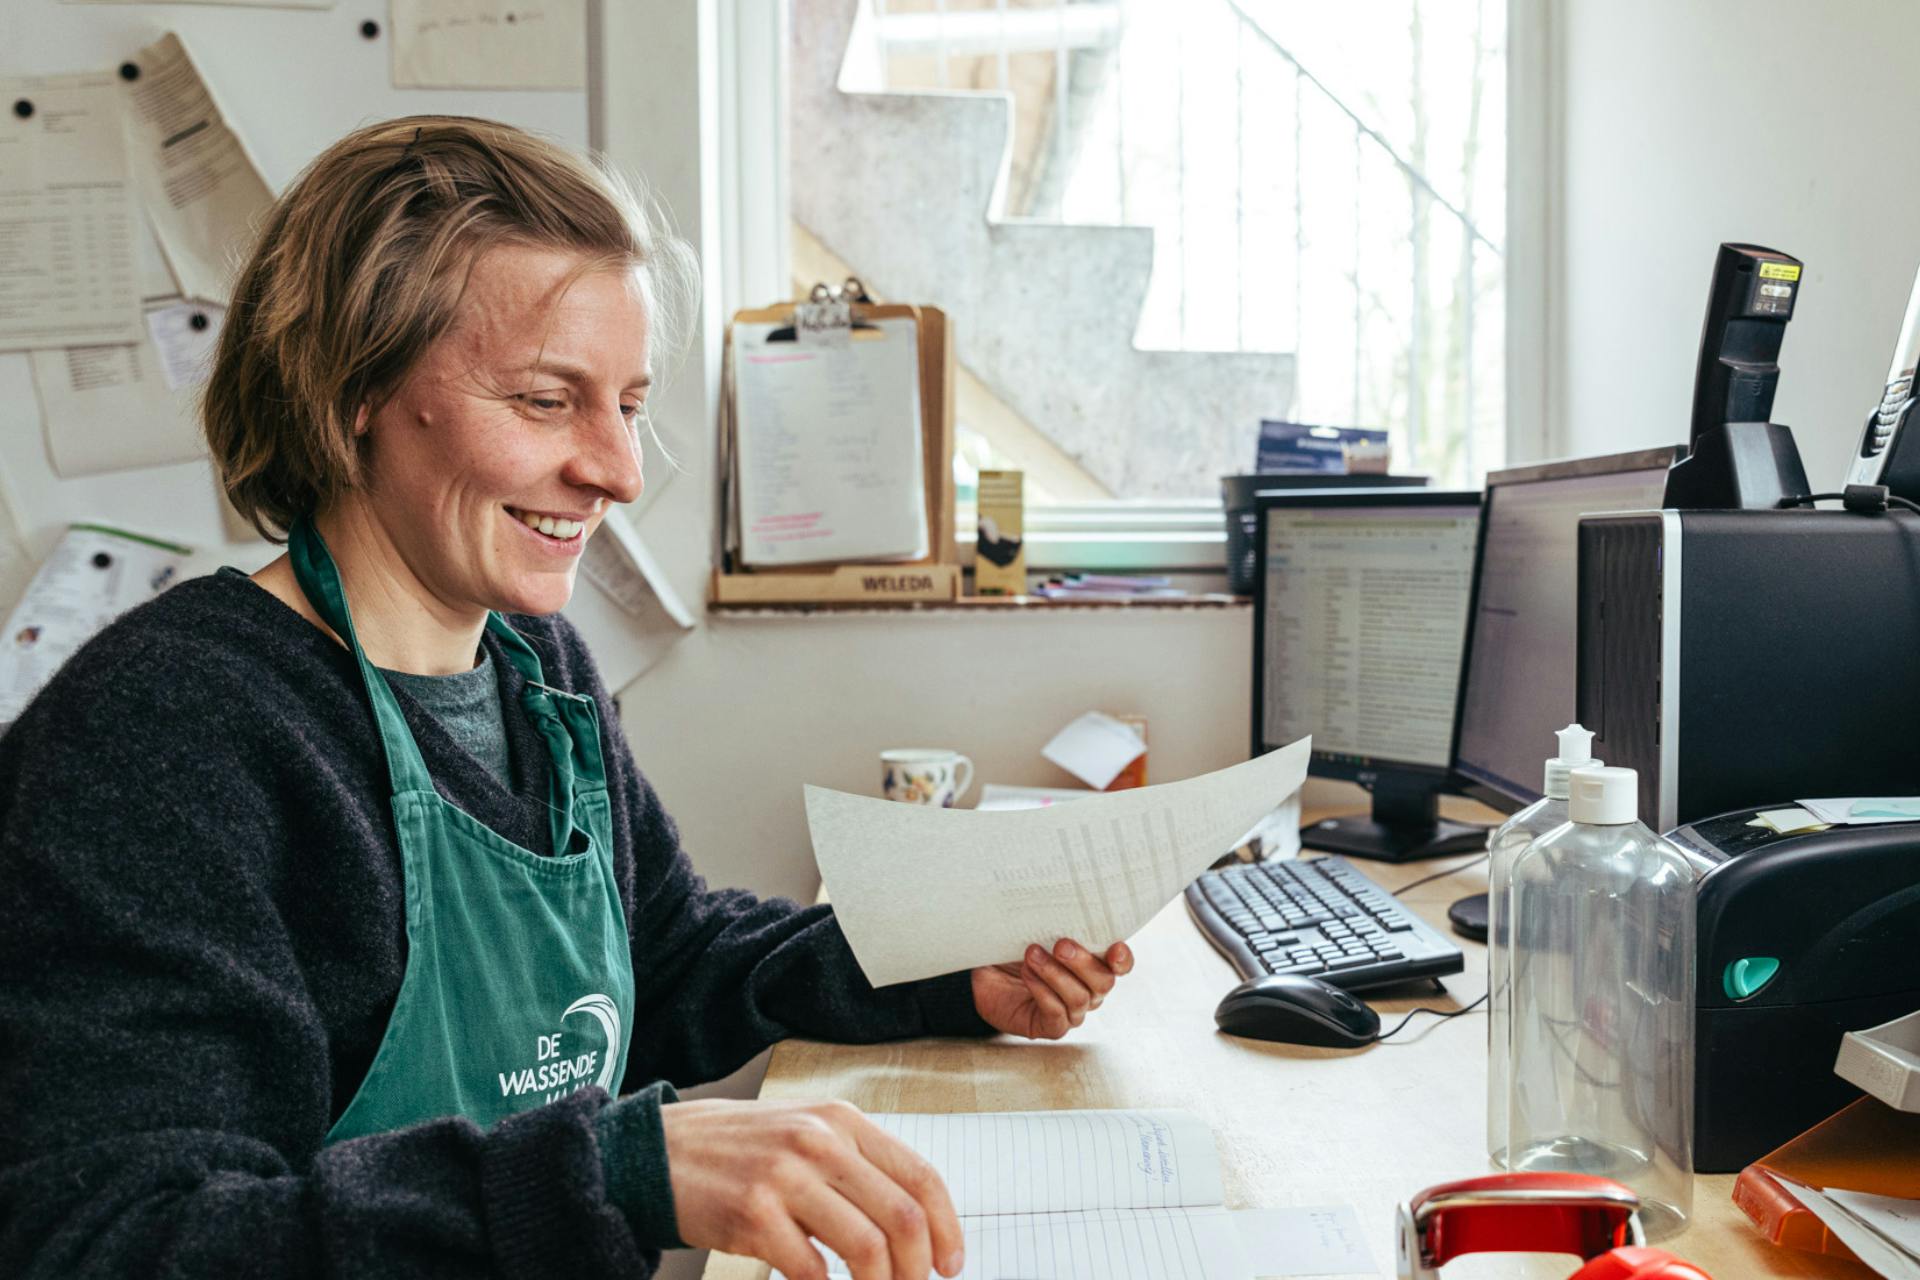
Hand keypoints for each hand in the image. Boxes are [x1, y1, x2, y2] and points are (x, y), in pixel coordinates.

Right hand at [663, 1098, 963, 1279]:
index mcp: (841, 1121)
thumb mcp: (805, 1134)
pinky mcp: (753, 1215)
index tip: (951, 1263)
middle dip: (917, 1269)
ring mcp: (786, 1177)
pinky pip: (812, 1271)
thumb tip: (913, 1227)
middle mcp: (819, 1141)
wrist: (659, 1151)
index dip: (946, 1227)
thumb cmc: (738, 1149)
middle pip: (902, 1217)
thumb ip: (855, 1167)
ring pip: (866, 1248)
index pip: (920, 1176)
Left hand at [971, 938, 1133, 1039]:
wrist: (984, 973)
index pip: (1120, 965)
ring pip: (1079, 998)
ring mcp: (1072, 1011)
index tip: (1115, 948)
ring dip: (1055, 974)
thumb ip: (1058, 925)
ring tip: (1031, 955)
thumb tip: (1067, 908)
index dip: (1122, 959)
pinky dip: (1042, 992)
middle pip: (1103, 981)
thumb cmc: (1015, 949)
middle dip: (1083, 962)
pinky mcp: (1052, 1027)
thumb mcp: (1037, 931)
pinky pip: (1057, 1014)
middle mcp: (1089, 990)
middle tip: (1060, 945)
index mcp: (1093, 964)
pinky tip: (1027, 976)